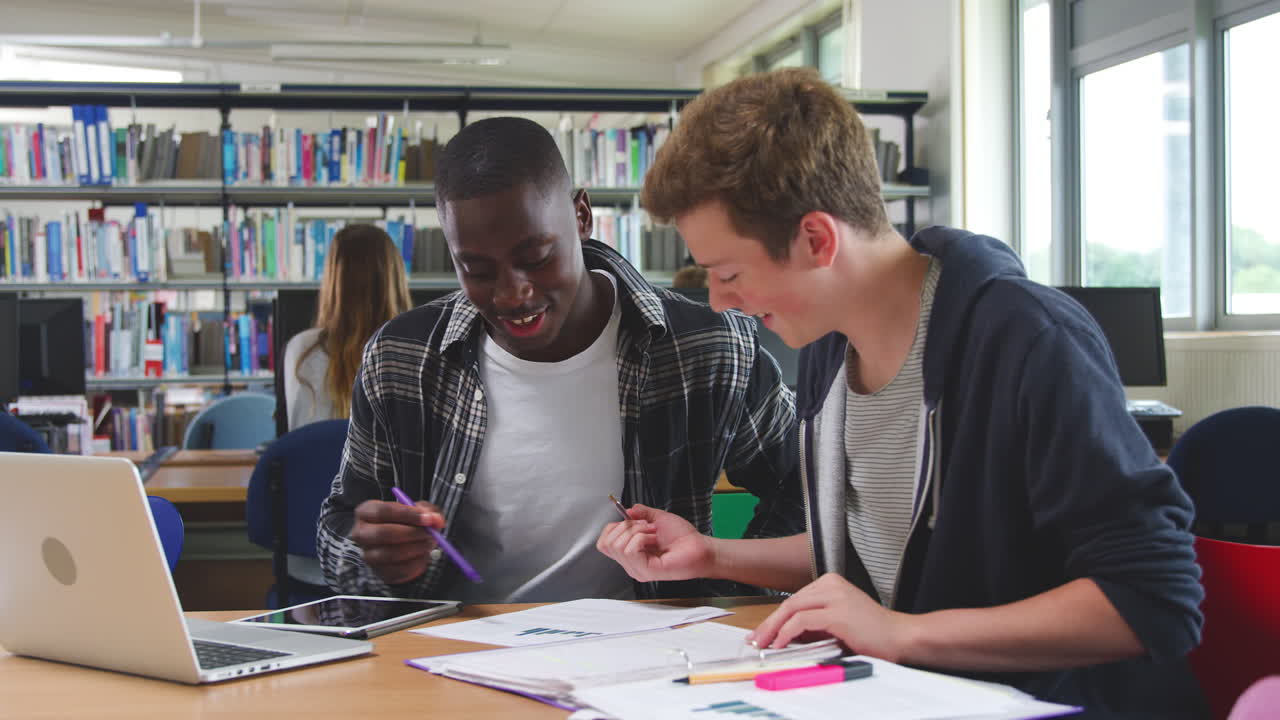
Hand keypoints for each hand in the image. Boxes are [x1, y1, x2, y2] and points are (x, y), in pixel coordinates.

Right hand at [350, 499, 444, 585]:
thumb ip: (428, 511)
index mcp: (365, 512)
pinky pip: (400, 569)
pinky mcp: (380, 572)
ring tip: (429, 542)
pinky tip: (423, 554)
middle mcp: (361, 533)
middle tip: (430, 532)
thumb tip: (435, 520)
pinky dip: (417, 562)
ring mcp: (368, 555)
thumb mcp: (417, 510)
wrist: (400, 544)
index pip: (383, 511)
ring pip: (392, 553)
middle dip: (412, 533)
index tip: (427, 518)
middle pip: (384, 533)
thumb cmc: (405, 522)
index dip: (407, 514)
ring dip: (416, 548)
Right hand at [595, 503, 715, 581]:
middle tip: (646, 527)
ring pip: (617, 545)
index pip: (604, 542)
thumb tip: (627, 510)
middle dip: (625, 527)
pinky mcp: (645, 571)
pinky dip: (641, 538)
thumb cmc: (683, 537)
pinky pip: (630, 550)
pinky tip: (654, 540)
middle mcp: (631, 562)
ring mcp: (637, 568)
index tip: (633, 521)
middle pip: (607, 543)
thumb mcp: (657, 518)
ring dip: (636, 532)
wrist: (699, 547)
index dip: (614, 526)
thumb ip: (641, 513)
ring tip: (652, 534)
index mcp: (631, 552)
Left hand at [748, 573, 916, 662]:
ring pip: (792, 609)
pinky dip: (787, 633)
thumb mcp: (835, 622)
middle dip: (769, 623)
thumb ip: (812, 623)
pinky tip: (781, 644)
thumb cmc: (871, 633)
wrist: (900, 637)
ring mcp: (835, 596)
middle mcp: (832, 584)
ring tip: (763, 644)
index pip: (795, 598)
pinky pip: (802, 621)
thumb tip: (784, 633)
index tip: (761, 632)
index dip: (774, 617)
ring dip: (773, 628)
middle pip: (790, 602)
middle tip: (755, 640)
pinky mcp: (838, 612)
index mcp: (831, 582)